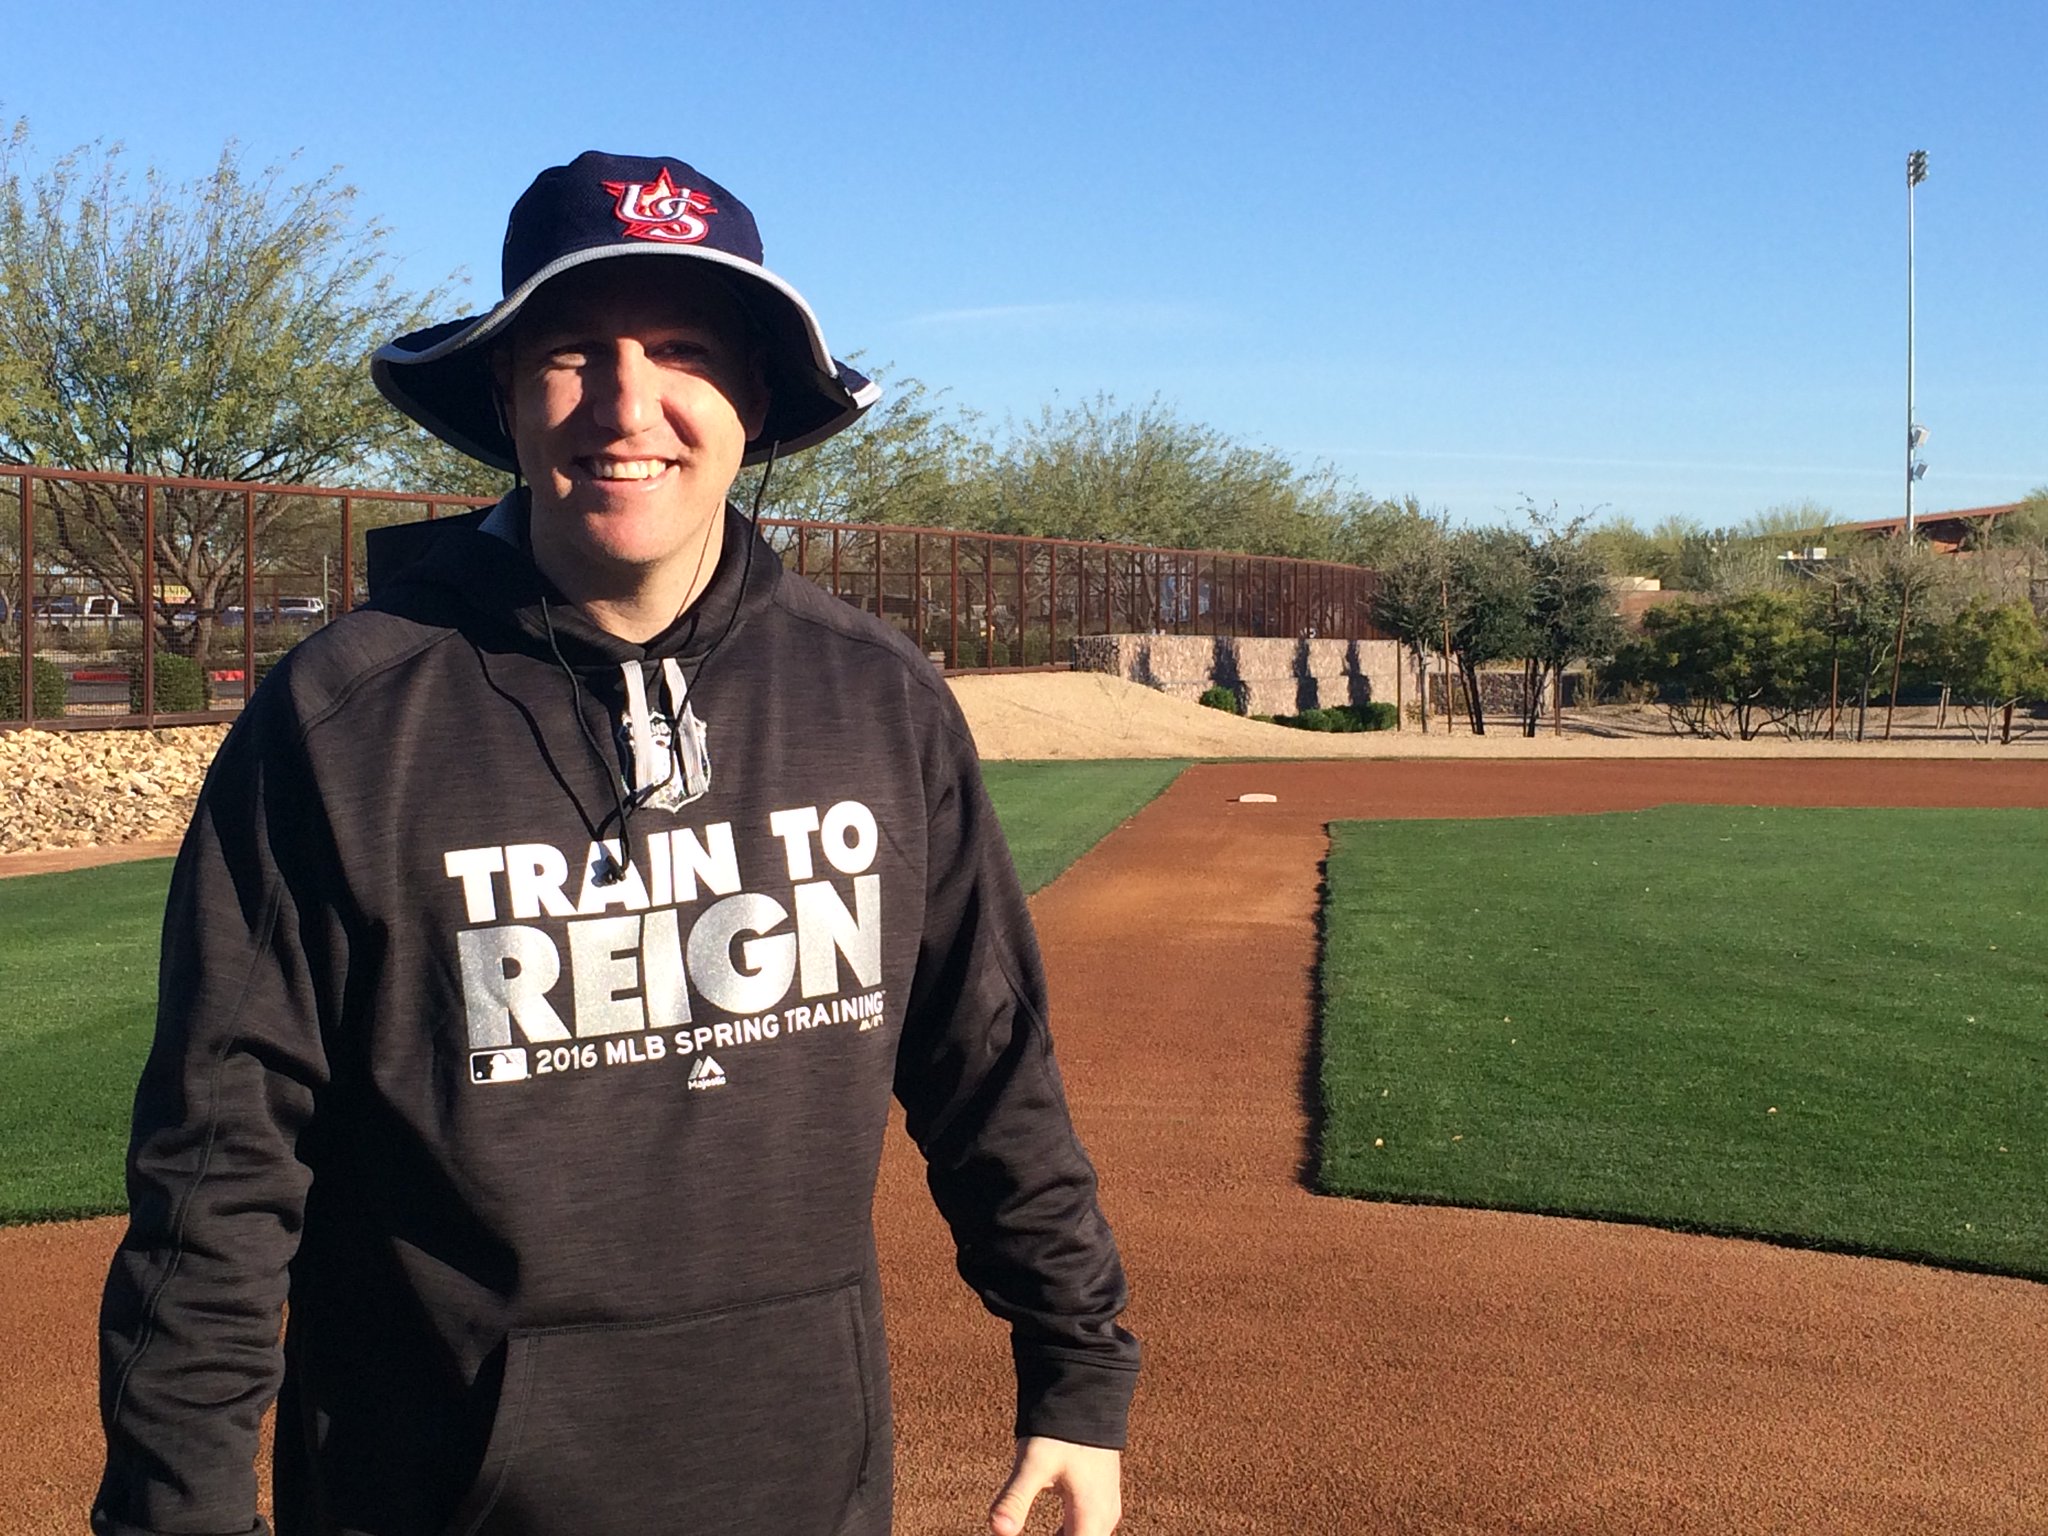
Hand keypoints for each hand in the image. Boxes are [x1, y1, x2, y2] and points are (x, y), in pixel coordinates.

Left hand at [989, 1435, 1121, 1535]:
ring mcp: (1105, 1509)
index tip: (1014, 1534)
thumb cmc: (1062, 1430)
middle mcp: (1105, 1519)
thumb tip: (998, 1530)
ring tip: (1022, 1525)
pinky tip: (1048, 1532)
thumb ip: (1015, 1498)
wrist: (1087, 1396)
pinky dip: (1065, 1535)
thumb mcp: (1034, 1463)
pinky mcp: (1100, 1499)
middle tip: (1014, 1527)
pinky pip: (1085, 1530)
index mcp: (1092, 1518)